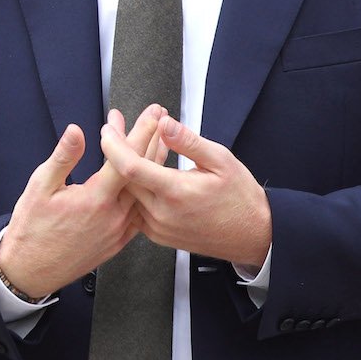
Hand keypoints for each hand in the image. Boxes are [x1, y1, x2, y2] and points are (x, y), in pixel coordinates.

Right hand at [0, 107, 165, 299]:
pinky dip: (147, 192)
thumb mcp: (40, 187)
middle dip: (153, 141)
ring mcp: (118, 231)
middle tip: (161, 119)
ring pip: (145, 193)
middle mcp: (113, 216)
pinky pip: (140, 213)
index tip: (151, 116)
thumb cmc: (33, 229)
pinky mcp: (118, 242)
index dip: (141, 133)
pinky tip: (149, 182)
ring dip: (153, 166)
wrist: (31, 269)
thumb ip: (63, 158)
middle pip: (143, 173)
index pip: (126, 159)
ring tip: (160, 143)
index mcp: (95, 199)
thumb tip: (76, 131)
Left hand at [102, 114, 271, 265]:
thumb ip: (188, 142)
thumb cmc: (240, 197)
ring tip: (132, 143)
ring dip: (127, 168)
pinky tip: (143, 169)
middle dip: (118, 149)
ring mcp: (158, 227)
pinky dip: (137, 187)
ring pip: (129, 193)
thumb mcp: (221, 160)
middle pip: (125, 178)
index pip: (130, 167)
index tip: (107, 128)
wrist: (253, 235)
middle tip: (118, 127)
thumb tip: (164, 124)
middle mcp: (162, 213)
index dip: (114, 145)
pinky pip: (136, 208)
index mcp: (176, 192)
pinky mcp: (158, 235)